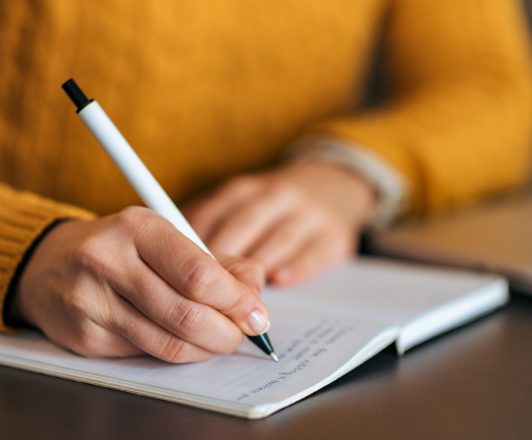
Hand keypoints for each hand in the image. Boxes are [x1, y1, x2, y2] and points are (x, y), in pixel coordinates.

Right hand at [11, 207, 268, 362]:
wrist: (50, 263)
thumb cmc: (121, 247)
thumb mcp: (167, 237)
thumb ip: (217, 261)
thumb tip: (254, 289)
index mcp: (138, 228)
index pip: (199, 274)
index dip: (236, 300)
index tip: (256, 313)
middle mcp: (110, 261)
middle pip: (187, 314)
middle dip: (228, 331)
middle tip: (243, 333)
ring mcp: (92, 302)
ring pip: (169, 343)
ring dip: (207, 348)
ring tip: (220, 339)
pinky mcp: (85, 336)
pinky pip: (147, 354)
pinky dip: (178, 352)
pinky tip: (186, 340)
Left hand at [184, 162, 375, 285]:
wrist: (332, 186)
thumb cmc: (272, 206)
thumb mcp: (241, 203)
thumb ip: (209, 224)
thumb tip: (170, 257)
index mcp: (244, 190)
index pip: (212, 214)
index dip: (193, 245)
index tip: (178, 272)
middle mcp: (275, 196)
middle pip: (243, 227)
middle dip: (222, 261)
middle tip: (205, 293)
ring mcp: (308, 214)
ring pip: (277, 240)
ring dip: (256, 269)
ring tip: (238, 297)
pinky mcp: (334, 235)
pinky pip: (314, 252)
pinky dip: (296, 267)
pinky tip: (279, 281)